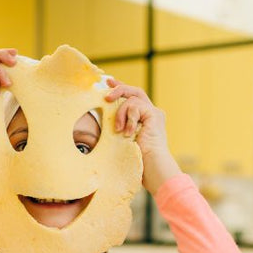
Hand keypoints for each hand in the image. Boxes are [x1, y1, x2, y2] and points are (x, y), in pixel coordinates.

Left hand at [104, 78, 183, 193]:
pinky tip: (127, 132)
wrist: (152, 169)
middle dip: (120, 88)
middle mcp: (151, 114)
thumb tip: (98, 125)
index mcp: (144, 119)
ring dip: (121, 112)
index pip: (132, 98)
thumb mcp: (121, 142)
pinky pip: (136, 106)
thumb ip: (117, 130)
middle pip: (135, 91)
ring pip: (133, 98)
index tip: (107, 83)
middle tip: (106, 94)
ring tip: (119, 130)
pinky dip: (129, 117)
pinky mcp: (155, 115)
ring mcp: (154, 114)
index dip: (120, 88)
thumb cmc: (136, 162)